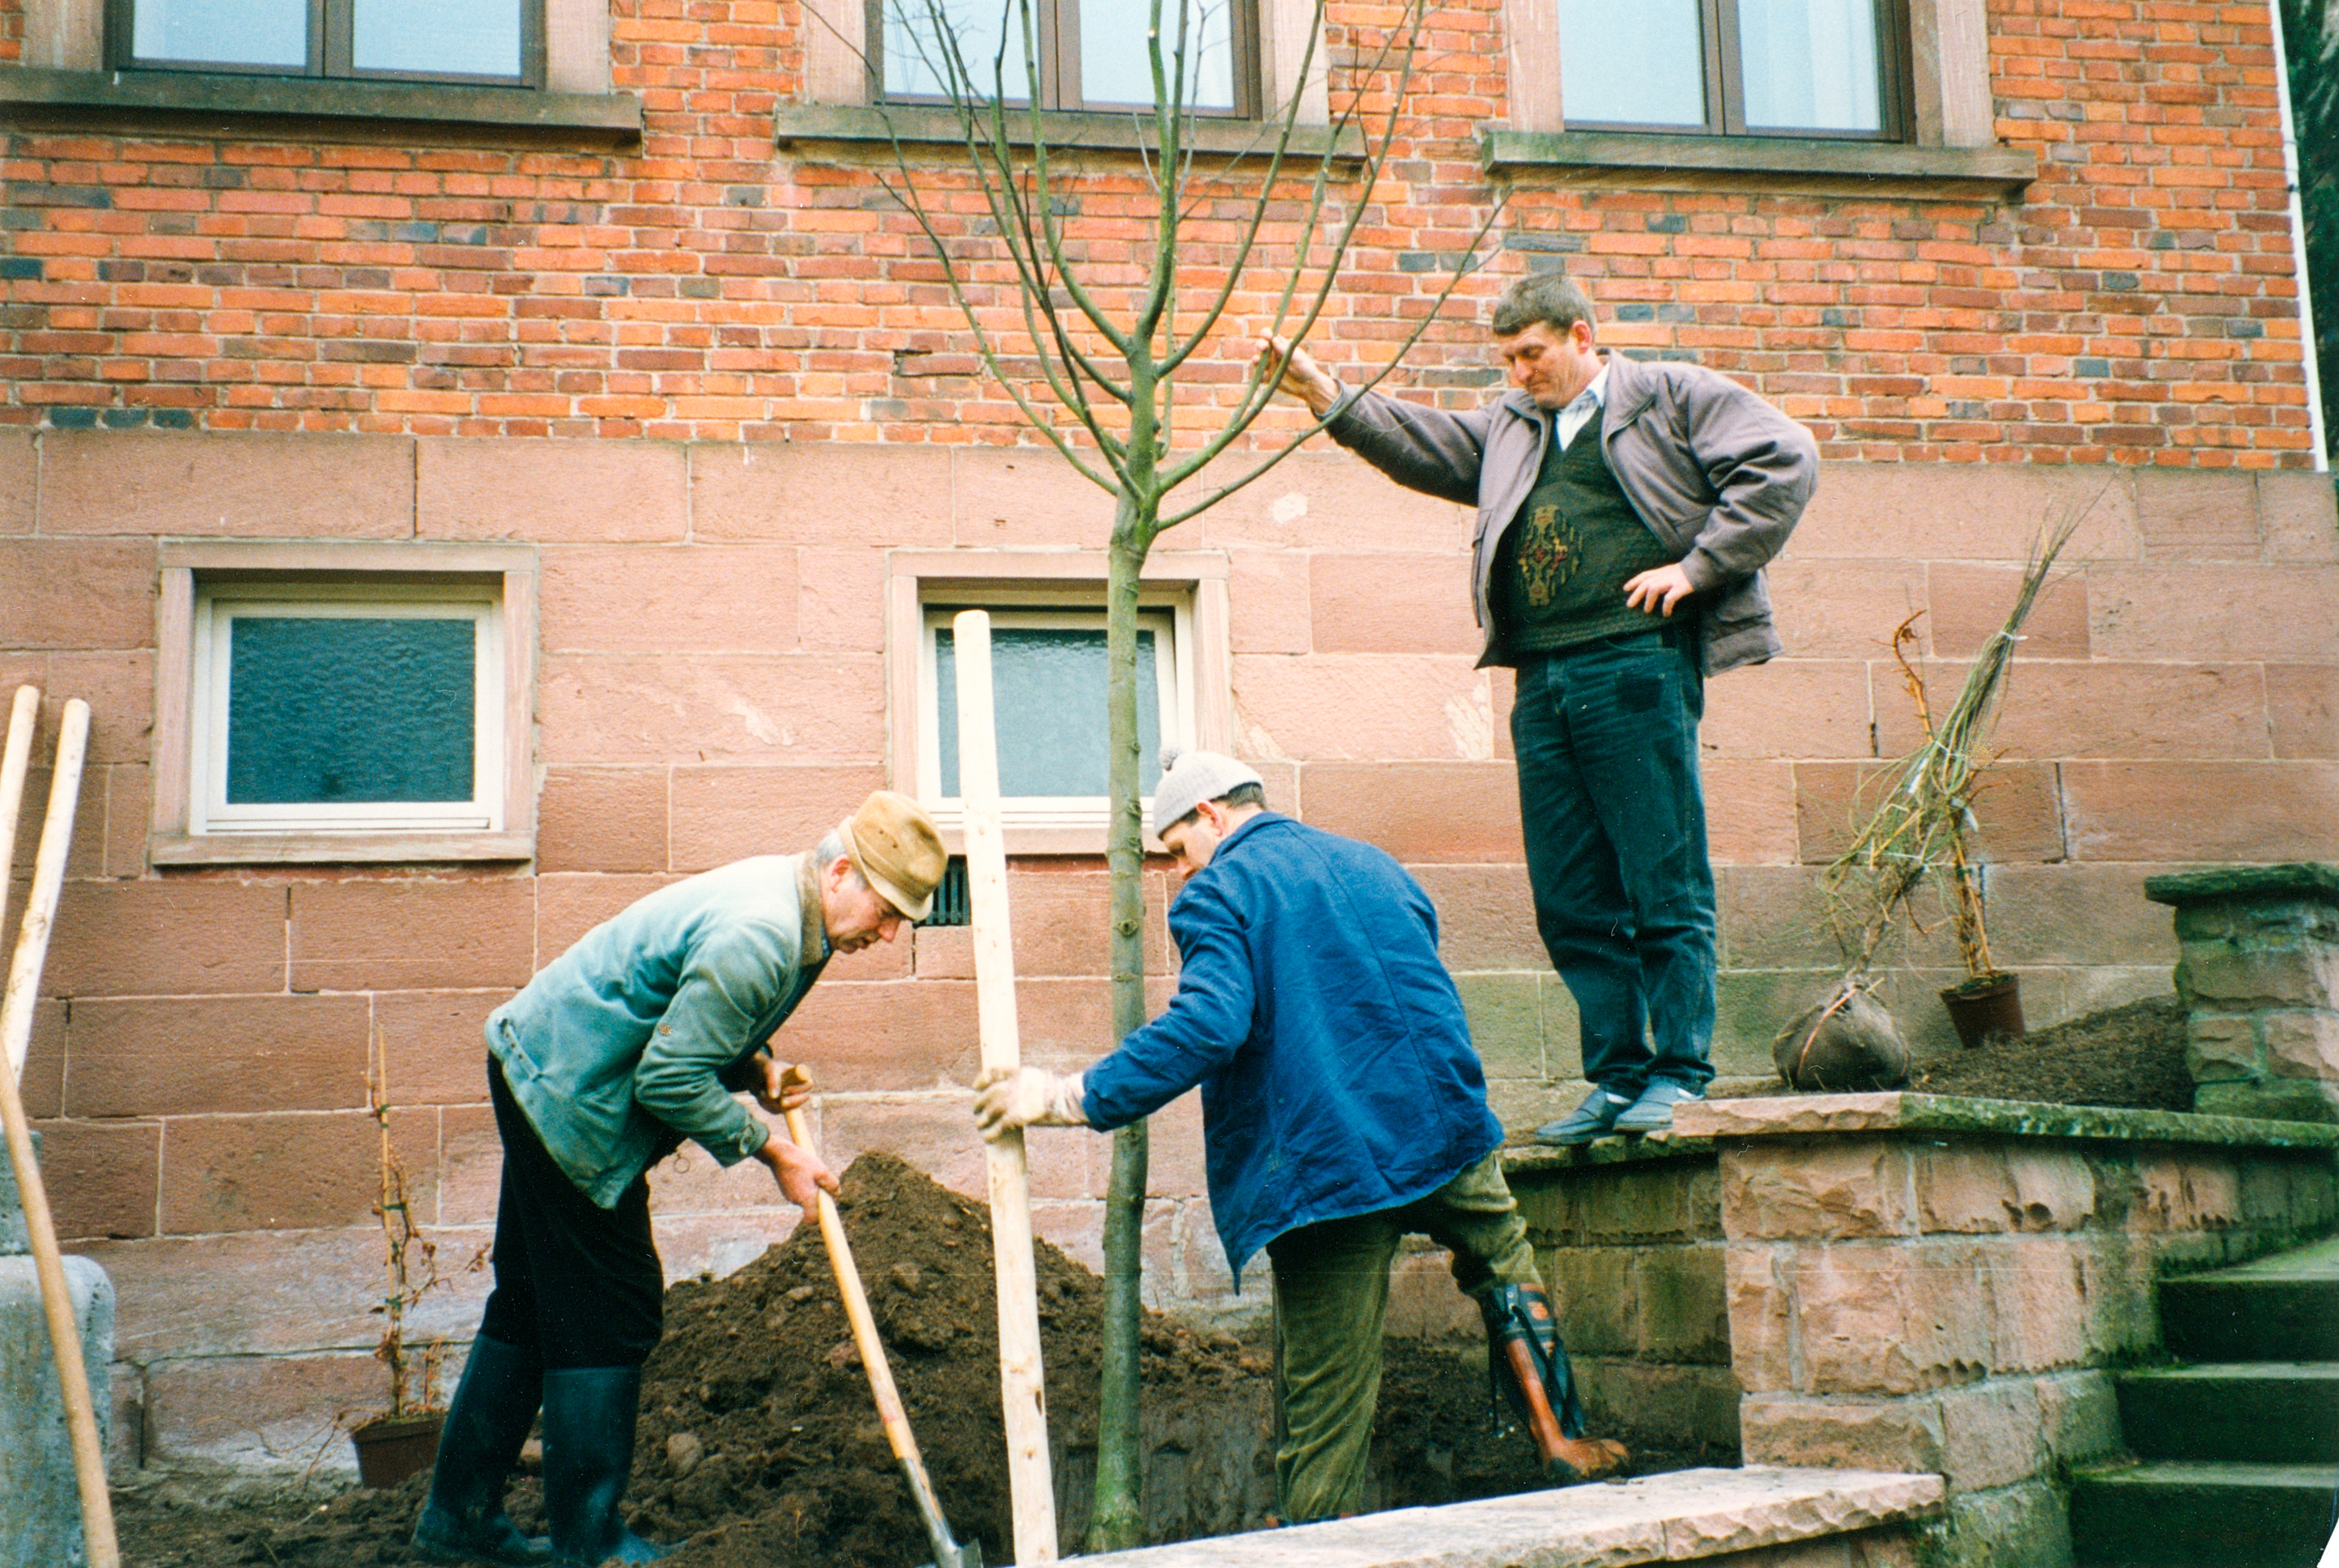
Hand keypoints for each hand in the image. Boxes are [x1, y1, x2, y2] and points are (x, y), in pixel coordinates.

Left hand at [747, 1053, 811, 1115]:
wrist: (758, 1075)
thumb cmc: (768, 1069)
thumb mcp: (769, 1069)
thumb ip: (772, 1080)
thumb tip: (774, 1097)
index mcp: (801, 1076)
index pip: (808, 1084)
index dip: (799, 1089)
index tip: (785, 1090)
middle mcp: (799, 1089)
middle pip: (803, 1099)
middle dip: (792, 1102)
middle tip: (782, 1103)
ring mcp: (791, 1099)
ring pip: (787, 1107)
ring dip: (772, 1102)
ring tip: (762, 1092)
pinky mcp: (781, 1107)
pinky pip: (775, 1110)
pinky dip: (766, 1104)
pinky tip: (762, 1095)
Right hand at [757, 1135, 838, 1210]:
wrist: (778, 1153)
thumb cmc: (801, 1162)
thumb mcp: (822, 1170)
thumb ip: (832, 1184)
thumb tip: (837, 1193)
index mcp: (805, 1199)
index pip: (812, 1219)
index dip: (820, 1217)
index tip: (826, 1207)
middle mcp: (795, 1200)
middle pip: (810, 1205)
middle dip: (818, 1195)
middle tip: (820, 1179)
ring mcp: (788, 1195)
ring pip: (804, 1196)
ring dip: (810, 1187)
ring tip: (809, 1171)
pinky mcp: (784, 1188)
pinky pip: (798, 1190)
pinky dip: (802, 1183)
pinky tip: (802, 1169)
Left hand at [972, 1066, 1087, 1140]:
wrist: (1067, 1100)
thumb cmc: (1060, 1093)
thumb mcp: (1040, 1080)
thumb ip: (1025, 1085)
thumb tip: (1019, 1095)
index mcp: (1019, 1074)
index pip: (993, 1073)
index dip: (981, 1080)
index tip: (976, 1087)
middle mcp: (1013, 1085)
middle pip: (988, 1093)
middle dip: (979, 1102)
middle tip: (976, 1110)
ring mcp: (1013, 1100)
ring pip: (989, 1110)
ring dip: (982, 1119)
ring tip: (980, 1125)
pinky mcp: (1016, 1116)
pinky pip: (998, 1126)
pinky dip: (991, 1133)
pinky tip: (988, 1138)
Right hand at [1254, 334, 1340, 417]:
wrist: (1308, 386)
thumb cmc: (1305, 368)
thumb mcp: (1297, 358)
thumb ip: (1284, 349)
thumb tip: (1273, 339)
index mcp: (1280, 345)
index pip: (1270, 336)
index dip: (1266, 333)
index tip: (1267, 335)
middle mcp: (1273, 354)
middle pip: (1261, 346)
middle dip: (1260, 344)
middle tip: (1264, 347)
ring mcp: (1269, 366)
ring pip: (1258, 361)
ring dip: (1256, 359)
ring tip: (1257, 360)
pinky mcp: (1268, 378)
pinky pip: (1259, 376)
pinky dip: (1258, 376)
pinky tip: (1261, 376)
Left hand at [1623, 562, 1697, 616]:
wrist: (1707, 565)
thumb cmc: (1692, 572)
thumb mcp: (1675, 571)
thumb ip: (1666, 576)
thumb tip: (1655, 587)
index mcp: (1664, 570)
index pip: (1645, 574)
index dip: (1634, 581)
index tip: (1625, 588)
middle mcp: (1666, 574)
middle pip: (1646, 582)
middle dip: (1636, 593)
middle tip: (1629, 605)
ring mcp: (1673, 580)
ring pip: (1654, 588)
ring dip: (1648, 600)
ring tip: (1646, 611)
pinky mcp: (1681, 587)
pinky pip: (1670, 598)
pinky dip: (1665, 606)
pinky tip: (1666, 614)